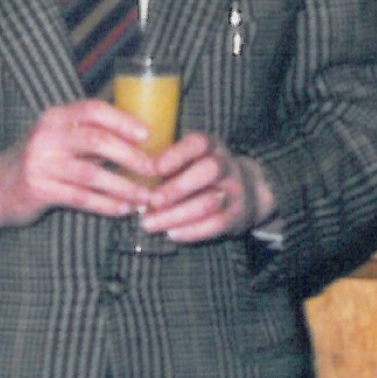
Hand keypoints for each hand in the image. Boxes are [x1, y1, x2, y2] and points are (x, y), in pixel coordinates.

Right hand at [0, 100, 157, 237]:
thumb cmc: (39, 160)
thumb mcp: (57, 137)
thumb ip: (88, 132)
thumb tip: (140, 134)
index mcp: (55, 117)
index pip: (92, 110)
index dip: (123, 120)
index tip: (148, 134)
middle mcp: (46, 136)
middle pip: (97, 140)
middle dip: (131, 156)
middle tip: (156, 169)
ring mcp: (40, 163)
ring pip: (92, 174)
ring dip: (124, 186)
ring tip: (146, 196)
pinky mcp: (39, 190)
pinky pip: (81, 198)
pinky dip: (106, 205)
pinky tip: (124, 210)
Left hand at [136, 133, 273, 245]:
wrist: (246, 191)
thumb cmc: (200, 174)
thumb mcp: (189, 159)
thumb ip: (165, 164)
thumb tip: (129, 177)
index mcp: (210, 145)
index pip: (197, 144)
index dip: (175, 155)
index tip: (151, 168)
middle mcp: (226, 164)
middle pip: (208, 171)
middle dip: (176, 188)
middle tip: (150, 202)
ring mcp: (235, 190)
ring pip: (209, 202)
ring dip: (176, 215)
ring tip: (149, 224)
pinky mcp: (237, 214)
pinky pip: (216, 224)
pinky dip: (191, 231)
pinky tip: (171, 234)